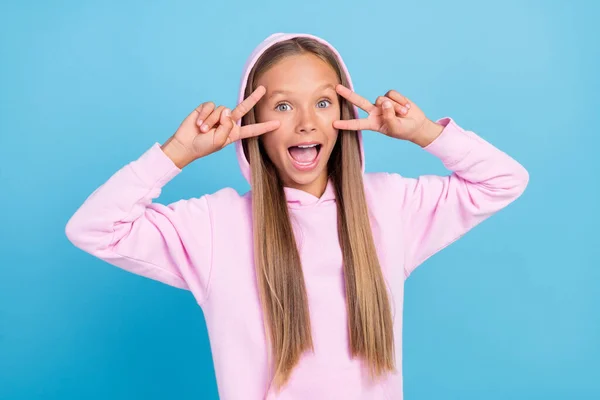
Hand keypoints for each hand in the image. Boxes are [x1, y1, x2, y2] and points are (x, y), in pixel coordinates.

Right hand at [161, 86, 279, 167]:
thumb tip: (227, 110)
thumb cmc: (203, 146)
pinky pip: (210, 106)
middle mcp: (228, 122)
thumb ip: (227, 126)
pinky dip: (204, 115)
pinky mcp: (206, 109)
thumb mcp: (219, 141)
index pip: (252, 130)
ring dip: (211, 121)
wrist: (186, 144)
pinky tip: (198, 123)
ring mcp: (218, 115)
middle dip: (253, 98)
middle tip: (263, 89)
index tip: (277, 124)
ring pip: (221, 110)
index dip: (264, 127)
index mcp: (234, 133)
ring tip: (203, 130)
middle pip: (244, 108)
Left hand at [333, 85, 442, 146]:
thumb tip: (384, 102)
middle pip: (359, 102)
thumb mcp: (395, 128)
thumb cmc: (403, 130)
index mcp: (372, 123)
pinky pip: (392, 94)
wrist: (416, 125)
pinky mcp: (391, 96)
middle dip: (348, 95)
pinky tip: (405, 107)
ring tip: (403, 114)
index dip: (346, 124)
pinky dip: (400, 101)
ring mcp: (382, 103)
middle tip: (337, 88)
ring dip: (394, 107)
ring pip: (381, 99)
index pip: (357, 124)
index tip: (334, 124)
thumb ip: (388, 117)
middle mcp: (374, 112)